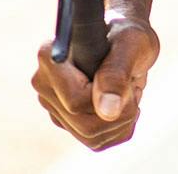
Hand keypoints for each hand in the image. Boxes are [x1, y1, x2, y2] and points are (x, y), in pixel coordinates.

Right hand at [32, 17, 159, 150]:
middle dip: (122, 110)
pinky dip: (120, 127)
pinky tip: (124, 105)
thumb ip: (116, 74)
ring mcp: (53, 105)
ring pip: (92, 136)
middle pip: (85, 124)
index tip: (127, 76)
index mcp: (52, 59)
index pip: (77, 102)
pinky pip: (98, 141)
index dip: (110, 95)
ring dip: (124, 118)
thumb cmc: (129, 36)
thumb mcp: (132, 45)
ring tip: (128, 91)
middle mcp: (44, 85)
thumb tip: (107, 110)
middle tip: (133, 85)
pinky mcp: (66, 121)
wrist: (127, 43)